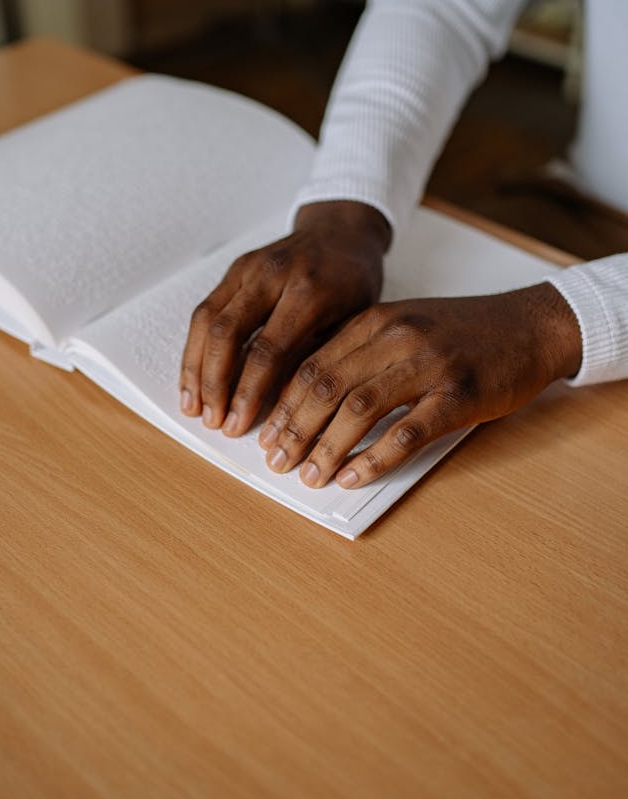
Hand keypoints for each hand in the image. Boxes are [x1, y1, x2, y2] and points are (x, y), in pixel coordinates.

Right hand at [179, 200, 390, 434]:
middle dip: (213, 383)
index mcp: (309, 291)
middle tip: (212, 420)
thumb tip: (281, 411)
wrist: (342, 232)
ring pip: (206, 320)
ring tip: (193, 406)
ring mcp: (249, 268)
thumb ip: (314, 360)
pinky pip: (205, 310)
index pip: (268, 350)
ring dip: (194, 368)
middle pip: (226, 333)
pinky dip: (195, 347)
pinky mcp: (234, 269)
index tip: (238, 425)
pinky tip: (193, 376)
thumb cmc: (353, 281)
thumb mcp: (350, 323)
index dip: (247, 392)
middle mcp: (272, 275)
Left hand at [258, 283, 582, 487]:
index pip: (312, 363)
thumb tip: (313, 394)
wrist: (531, 325)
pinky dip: (374, 459)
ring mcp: (428, 365)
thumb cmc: (465, 332)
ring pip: (358, 410)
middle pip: (326, 386)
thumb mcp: (405, 324)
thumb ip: (361, 350)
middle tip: (277, 460)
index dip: (283, 403)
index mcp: (376, 321)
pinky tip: (354, 477)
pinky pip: (406, 432)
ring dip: (326, 448)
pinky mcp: (458, 394)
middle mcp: (395, 338)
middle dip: (294, 428)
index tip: (266, 433)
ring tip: (309, 475)